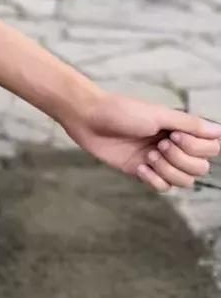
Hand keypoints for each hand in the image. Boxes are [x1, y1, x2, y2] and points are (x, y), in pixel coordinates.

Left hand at [61, 97, 220, 191]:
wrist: (89, 119)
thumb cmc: (122, 111)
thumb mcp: (158, 115)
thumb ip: (190, 125)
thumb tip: (220, 131)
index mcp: (181, 129)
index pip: (212, 149)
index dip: (198, 148)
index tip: (175, 135)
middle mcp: (174, 145)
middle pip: (200, 168)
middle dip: (182, 160)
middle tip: (160, 145)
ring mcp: (159, 160)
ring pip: (183, 181)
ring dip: (168, 170)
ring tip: (149, 155)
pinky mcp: (142, 172)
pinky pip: (163, 187)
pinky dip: (154, 180)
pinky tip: (140, 167)